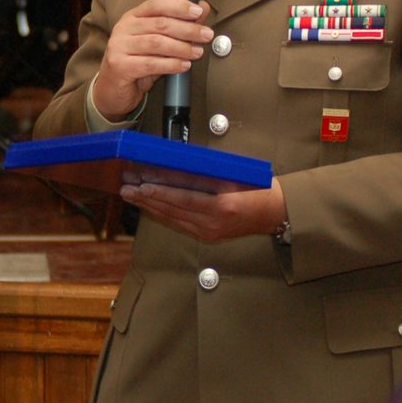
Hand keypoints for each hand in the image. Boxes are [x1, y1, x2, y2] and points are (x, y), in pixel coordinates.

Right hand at [91, 0, 213, 121]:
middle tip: (206, 35)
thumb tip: (203, 7)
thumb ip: (180, 25)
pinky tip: (183, 65)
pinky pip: (150, 64)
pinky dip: (171, 65)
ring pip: (156, 43)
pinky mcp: (119, 65)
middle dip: (187, 29)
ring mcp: (118, 46)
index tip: (198, 12)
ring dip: (181, 48)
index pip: (156, 5)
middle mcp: (123, 28)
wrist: (112, 90)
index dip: (178, 6)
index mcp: (132, 17)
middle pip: (160, 24)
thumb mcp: (159, 42)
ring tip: (197, 52)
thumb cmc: (137, 63)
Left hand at [119, 175, 286, 242]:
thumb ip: (205, 175)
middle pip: (172, 210)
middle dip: (146, 199)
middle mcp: (213, 223)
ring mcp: (209, 232)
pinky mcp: (206, 235)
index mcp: (222, 206)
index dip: (161, 192)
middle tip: (126, 188)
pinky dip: (162, 213)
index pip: (184, 199)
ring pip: (172, 218)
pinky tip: (148, 205)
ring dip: (149, 206)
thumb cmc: (257, 189)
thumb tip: (172, 167)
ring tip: (130, 195)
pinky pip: (179, 223)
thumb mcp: (233, 177)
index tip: (142, 185)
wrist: (275, 213)